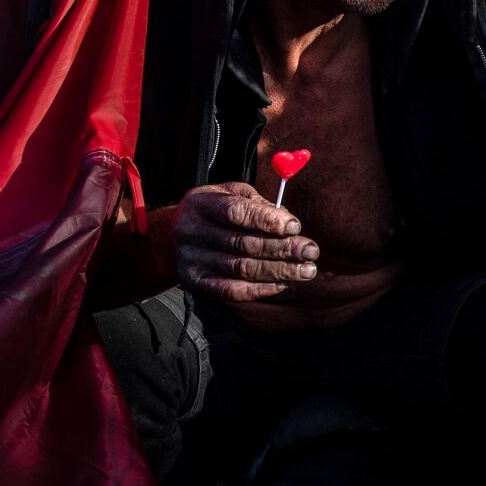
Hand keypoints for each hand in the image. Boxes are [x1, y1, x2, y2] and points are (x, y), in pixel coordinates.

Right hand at [173, 183, 318, 301]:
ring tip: (306, 270)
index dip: (267, 221)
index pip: (235, 212)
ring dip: (279, 271)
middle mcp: (191, 231)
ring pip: (242, 269)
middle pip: (243, 244)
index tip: (295, 226)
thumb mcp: (231, 194)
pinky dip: (260, 289)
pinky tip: (282, 284)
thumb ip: (259, 204)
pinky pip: (232, 291)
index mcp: (200, 203)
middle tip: (311, 251)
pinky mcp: (196, 282)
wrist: (174, 237)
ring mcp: (191, 259)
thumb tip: (289, 223)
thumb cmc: (216, 212)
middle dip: (282, 249)